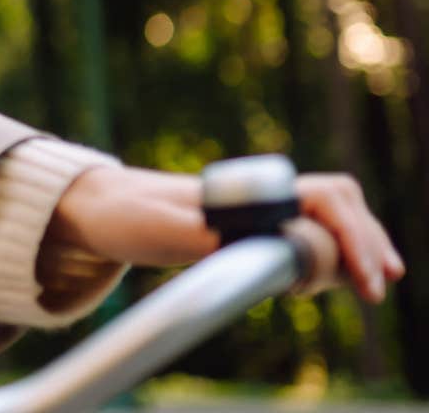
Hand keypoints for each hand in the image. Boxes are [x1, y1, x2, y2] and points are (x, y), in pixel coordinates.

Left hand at [45, 165, 404, 302]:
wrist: (101, 206)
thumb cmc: (127, 215)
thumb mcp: (157, 230)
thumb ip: (198, 237)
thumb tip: (239, 248)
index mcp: (245, 191)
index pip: (324, 199)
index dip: (350, 236)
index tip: (360, 277)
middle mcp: (259, 194)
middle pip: (338, 204)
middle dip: (366, 241)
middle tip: (377, 288)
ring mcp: (258, 208)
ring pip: (330, 216)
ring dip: (356, 246)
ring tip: (370, 285)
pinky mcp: (250, 227)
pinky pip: (310, 231)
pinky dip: (335, 252)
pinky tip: (338, 279)